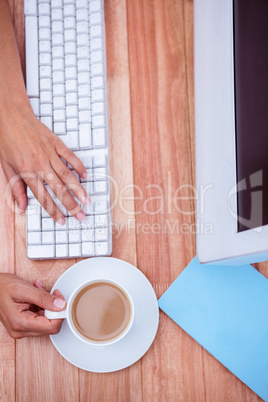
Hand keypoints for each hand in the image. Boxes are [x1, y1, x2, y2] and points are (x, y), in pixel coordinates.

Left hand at [0, 97, 90, 223]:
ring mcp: (50, 153)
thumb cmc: (6, 141)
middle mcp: (41, 165)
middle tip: (81, 215)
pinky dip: (78, 166)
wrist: (10, 117)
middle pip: (59, 189)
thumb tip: (20, 207)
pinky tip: (84, 176)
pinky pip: (70, 156)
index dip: (54, 210)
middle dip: (71, 204)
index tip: (62, 220)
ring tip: (87, 200)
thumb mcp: (6, 168)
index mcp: (27, 172)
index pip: (44, 197)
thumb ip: (15, 189)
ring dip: (78, 189)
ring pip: (68, 175)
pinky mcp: (56, 143)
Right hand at [0, 273, 66, 337]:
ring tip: (40, 292)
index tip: (62, 301)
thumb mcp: (24, 289)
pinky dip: (42, 307)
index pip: (51, 327)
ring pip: (45, 323)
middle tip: (53, 294)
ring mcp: (20, 329)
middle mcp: (20, 330)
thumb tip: (61, 305)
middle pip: (50, 326)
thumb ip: (44, 298)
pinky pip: (39, 319)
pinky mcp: (22, 326)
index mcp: (20, 323)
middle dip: (54, 309)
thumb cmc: (2, 287)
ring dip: (47, 306)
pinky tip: (37, 296)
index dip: (60, 314)